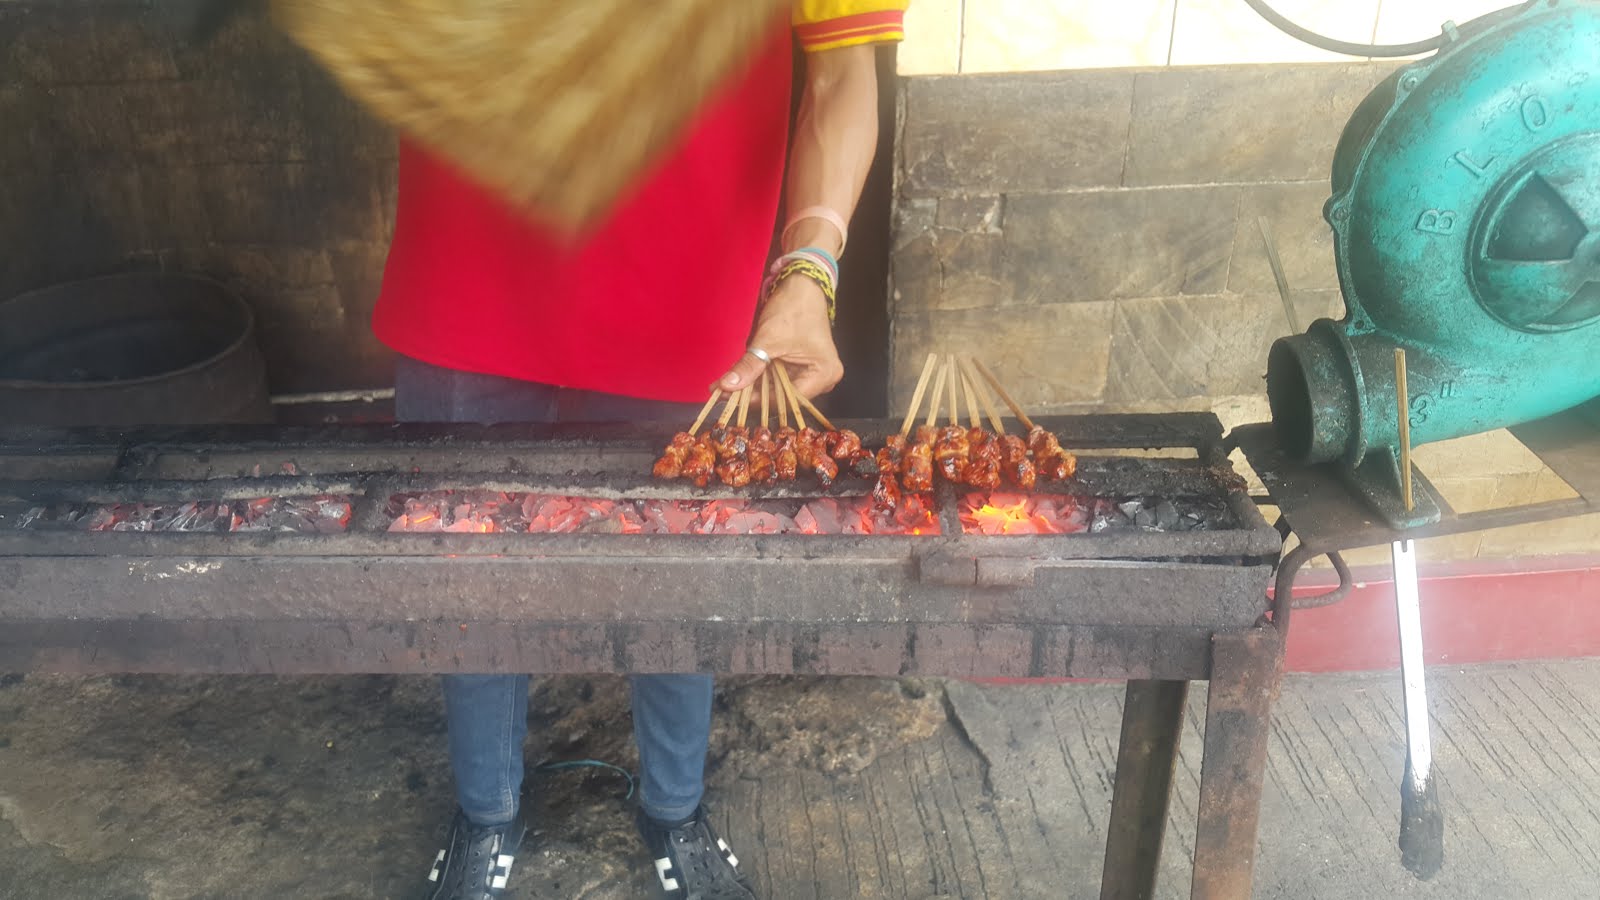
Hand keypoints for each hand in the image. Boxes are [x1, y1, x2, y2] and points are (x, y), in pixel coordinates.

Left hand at [715, 276, 842, 398]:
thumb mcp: (769, 340)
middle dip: (754, 394)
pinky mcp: (803, 367)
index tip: (731, 398)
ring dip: (755, 386)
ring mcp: (814, 373)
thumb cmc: (794, 308)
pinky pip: (780, 379)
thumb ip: (749, 366)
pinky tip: (741, 378)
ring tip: (727, 386)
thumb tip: (727, 386)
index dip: (758, 401)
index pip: (787, 400)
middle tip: (724, 393)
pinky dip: (761, 378)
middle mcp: (824, 379)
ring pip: (780, 389)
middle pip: (784, 397)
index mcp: (824, 374)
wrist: (802, 285)